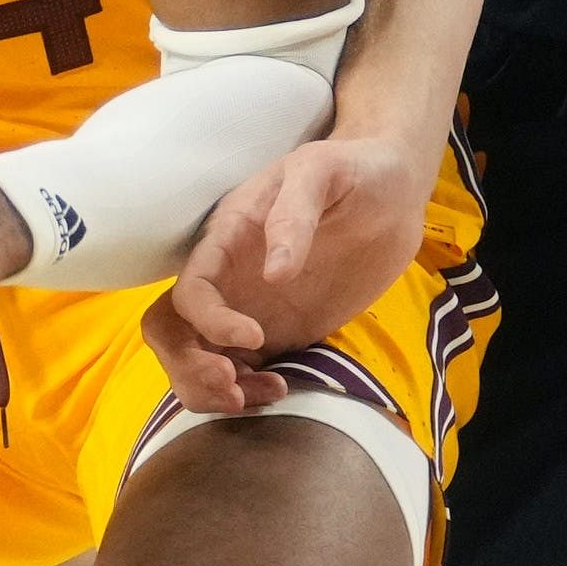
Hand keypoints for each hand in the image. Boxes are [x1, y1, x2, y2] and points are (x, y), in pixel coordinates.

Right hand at [142, 135, 430, 414]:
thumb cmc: (353, 169)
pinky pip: (241, 375)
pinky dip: (248, 393)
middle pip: (174, 334)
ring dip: (212, 390)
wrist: (392, 195)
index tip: (255, 337)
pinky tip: (280, 389)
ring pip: (198, 361)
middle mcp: (228, 280)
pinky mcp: (278, 335)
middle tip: (233, 388)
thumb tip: (275, 274)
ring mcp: (249, 310)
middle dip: (191, 368)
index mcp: (226, 240)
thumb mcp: (321, 171)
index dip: (209, 322)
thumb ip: (294, 216)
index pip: (189, 292)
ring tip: (257, 396)